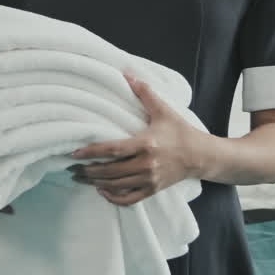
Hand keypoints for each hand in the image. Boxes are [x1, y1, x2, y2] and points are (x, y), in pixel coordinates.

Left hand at [68, 73, 214, 205]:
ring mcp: (150, 180)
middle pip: (111, 171)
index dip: (92, 152)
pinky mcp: (153, 190)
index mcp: (146, 144)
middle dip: (89, 171)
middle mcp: (146, 164)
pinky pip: (129, 199)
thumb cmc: (180, 132)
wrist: (201, 156)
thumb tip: (127, 74)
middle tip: (73, 167)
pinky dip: (114, 198)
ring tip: (81, 177)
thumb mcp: (163, 110)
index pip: (113, 150)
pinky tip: (102, 191)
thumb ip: (144, 93)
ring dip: (96, 183)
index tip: (75, 153)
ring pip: (117, 186)